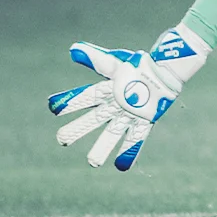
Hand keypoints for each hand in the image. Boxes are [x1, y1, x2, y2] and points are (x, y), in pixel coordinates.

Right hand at [47, 27, 208, 169]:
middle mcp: (113, 106)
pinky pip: (136, 138)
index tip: (53, 108)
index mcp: (105, 92)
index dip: (70, 102)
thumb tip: (73, 49)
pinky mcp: (144, 121)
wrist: (163, 72)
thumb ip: (96, 58)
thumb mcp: (115, 62)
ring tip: (93, 162)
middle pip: (93, 119)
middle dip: (78, 129)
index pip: (84, 97)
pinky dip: (129, 151)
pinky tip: (121, 166)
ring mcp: (128, 115)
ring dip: (103, 147)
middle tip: (62, 139)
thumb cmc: (138, 65)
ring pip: (112, 133)